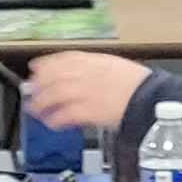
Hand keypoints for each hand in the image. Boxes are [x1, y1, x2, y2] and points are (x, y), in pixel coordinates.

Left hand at [24, 51, 152, 134]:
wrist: (150, 98)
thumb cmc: (137, 85)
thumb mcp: (114, 66)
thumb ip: (93, 67)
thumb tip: (76, 73)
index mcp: (94, 61)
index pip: (63, 59)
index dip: (45, 64)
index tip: (36, 69)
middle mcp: (86, 75)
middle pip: (53, 77)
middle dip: (39, 86)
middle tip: (31, 92)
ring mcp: (86, 93)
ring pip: (54, 96)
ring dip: (42, 104)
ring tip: (36, 110)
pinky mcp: (89, 111)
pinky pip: (65, 115)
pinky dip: (56, 119)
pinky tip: (52, 122)